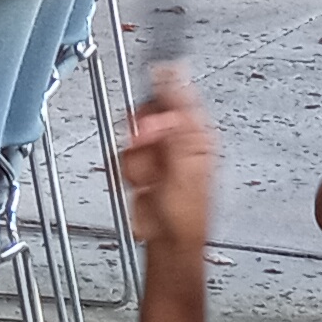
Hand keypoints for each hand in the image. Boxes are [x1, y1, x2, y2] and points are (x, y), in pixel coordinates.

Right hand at [116, 63, 217, 257]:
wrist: (167, 239)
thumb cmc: (185, 212)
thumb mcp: (185, 164)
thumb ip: (177, 123)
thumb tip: (176, 82)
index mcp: (198, 133)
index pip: (179, 94)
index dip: (160, 95)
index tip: (152, 109)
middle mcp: (180, 138)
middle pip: (149, 111)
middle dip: (143, 134)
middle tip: (148, 151)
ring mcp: (159, 152)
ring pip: (133, 134)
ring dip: (136, 159)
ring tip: (150, 179)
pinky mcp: (141, 164)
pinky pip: (123, 153)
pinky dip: (128, 169)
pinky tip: (142, 183)